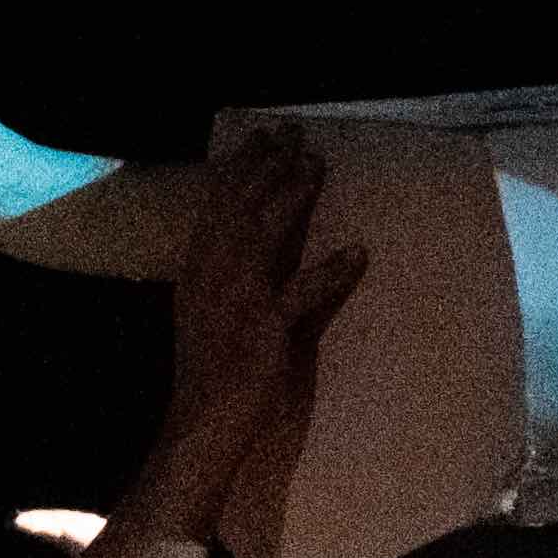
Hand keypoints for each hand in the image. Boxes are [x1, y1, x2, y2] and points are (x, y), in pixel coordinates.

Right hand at [144, 128, 362, 514]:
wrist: (201, 428)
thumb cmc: (216, 377)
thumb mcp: (228, 318)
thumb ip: (264, 280)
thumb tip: (289, 249)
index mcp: (199, 275)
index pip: (218, 209)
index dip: (241, 169)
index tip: (263, 136)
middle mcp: (211, 281)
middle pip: (239, 210)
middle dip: (265, 165)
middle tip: (291, 129)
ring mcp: (235, 304)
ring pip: (263, 238)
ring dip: (290, 198)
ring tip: (316, 164)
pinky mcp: (263, 333)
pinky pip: (300, 296)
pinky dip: (330, 275)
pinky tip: (358, 252)